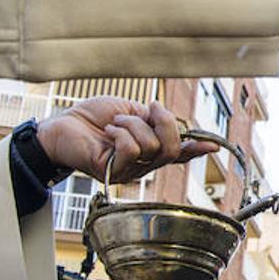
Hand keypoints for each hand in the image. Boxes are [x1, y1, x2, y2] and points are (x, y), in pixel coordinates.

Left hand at [35, 97, 217, 184]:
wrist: (63, 125)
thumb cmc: (92, 118)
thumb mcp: (131, 111)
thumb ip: (152, 119)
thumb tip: (167, 120)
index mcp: (150, 148)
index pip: (178, 152)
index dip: (197, 148)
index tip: (214, 145)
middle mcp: (143, 163)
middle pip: (172, 148)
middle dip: (165, 122)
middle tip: (149, 108)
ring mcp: (128, 170)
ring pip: (152, 146)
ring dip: (133, 124)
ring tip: (115, 123)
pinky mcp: (113, 172)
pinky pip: (132, 150)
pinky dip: (121, 133)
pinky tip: (108, 132)